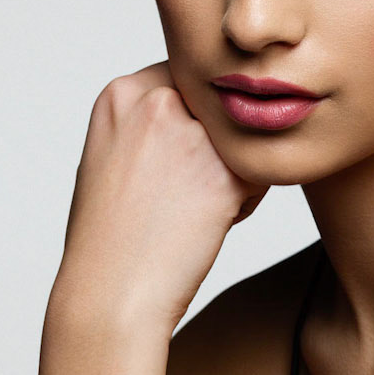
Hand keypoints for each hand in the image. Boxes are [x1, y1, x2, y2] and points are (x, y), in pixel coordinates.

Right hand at [55, 63, 264, 332]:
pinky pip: (263, 172)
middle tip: (191, 187)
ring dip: (235, 168)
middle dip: (218, 141)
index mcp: (122, 93)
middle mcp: (154, 101)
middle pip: (220, 106)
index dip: (194, 122)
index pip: (187, 81)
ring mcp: (190, 135)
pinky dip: (247, 200)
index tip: (178, 163)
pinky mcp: (223, 175)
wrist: (111, 294)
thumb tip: (200, 112)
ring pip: (244, 136)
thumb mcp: (113, 156)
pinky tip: (215, 222)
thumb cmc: (111, 239)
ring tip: (201, 206)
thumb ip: (151, 123)